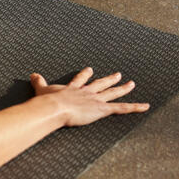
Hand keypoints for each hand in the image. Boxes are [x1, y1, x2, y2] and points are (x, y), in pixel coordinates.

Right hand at [30, 67, 149, 126]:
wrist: (54, 107)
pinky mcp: (102, 108)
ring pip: (112, 93)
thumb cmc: (47, 101)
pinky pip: (121, 108)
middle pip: (101, 84)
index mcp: (73, 88)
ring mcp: (96, 100)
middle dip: (109, 80)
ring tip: (132, 84)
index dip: (86, 75)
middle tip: (118, 74)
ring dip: (123, 89)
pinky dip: (134, 107)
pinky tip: (146, 106)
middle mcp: (86, 92)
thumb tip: (32, 74)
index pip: (81, 80)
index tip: (91, 69)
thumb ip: (38, 82)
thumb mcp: (41, 90)